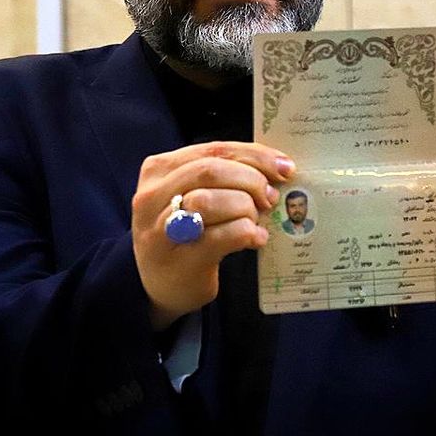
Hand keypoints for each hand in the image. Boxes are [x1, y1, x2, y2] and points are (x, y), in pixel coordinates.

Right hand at [131, 141, 294, 329]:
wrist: (158, 286)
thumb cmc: (183, 233)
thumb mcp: (191, 194)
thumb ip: (222, 175)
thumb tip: (276, 166)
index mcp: (159, 170)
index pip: (213, 149)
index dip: (254, 155)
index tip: (283, 166)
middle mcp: (153, 196)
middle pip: (211, 171)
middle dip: (251, 180)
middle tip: (270, 197)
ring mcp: (161, 230)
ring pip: (210, 201)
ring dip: (245, 208)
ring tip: (257, 220)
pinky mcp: (179, 260)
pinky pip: (221, 237)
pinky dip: (246, 234)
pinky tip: (255, 239)